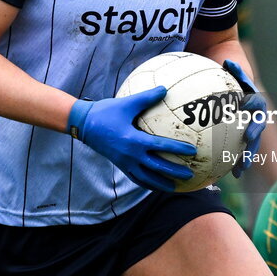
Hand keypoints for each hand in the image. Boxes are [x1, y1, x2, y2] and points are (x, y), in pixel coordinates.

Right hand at [68, 86, 195, 191]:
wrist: (84, 124)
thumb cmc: (106, 112)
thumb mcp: (127, 103)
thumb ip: (147, 97)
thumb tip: (165, 88)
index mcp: (134, 140)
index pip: (161, 147)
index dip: (178, 149)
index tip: (193, 152)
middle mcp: (130, 155)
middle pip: (157, 168)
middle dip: (175, 172)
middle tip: (191, 174)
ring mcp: (124, 162)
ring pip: (147, 178)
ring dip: (162, 183)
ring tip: (176, 187)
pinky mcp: (120, 165)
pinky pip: (136, 178)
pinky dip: (148, 183)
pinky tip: (156, 185)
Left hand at [223, 59, 265, 176]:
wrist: (239, 88)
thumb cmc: (234, 80)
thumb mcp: (234, 72)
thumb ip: (233, 70)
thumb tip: (227, 62)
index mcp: (255, 101)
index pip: (256, 105)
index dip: (253, 109)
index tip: (247, 116)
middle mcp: (257, 117)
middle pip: (257, 128)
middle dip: (253, 136)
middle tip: (247, 140)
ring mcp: (252, 129)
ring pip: (252, 144)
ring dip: (246, 156)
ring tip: (240, 169)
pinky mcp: (245, 138)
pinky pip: (242, 151)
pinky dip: (237, 162)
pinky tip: (232, 174)